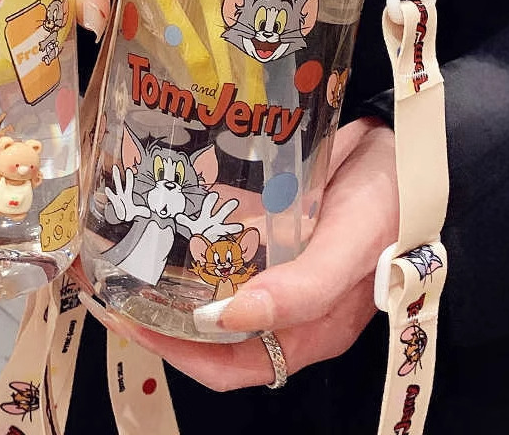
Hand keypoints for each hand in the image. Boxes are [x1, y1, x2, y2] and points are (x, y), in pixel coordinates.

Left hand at [79, 117, 397, 391]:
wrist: (407, 144)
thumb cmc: (389, 206)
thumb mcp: (351, 251)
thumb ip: (302, 292)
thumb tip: (224, 322)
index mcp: (305, 328)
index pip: (225, 364)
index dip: (172, 349)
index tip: (119, 313)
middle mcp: (283, 305)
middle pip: (205, 331)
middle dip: (150, 313)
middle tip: (100, 275)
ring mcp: (272, 264)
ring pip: (206, 285)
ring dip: (159, 274)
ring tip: (114, 244)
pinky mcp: (267, 226)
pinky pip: (216, 241)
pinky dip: (183, 236)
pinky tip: (153, 210)